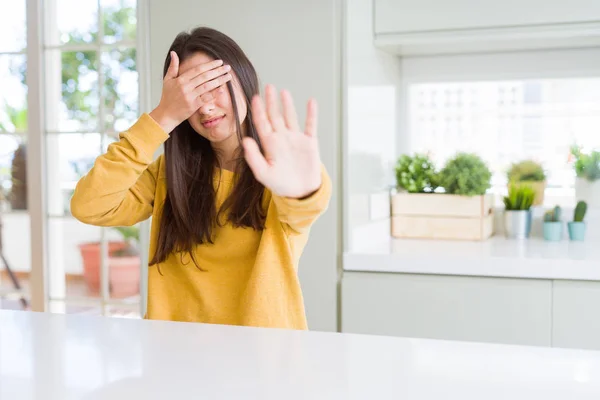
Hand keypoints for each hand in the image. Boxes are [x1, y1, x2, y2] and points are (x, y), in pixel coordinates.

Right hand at [149, 51, 231, 132]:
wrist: (166, 114)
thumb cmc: (167, 97)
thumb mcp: (167, 80)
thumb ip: (173, 66)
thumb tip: (174, 53)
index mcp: (180, 79)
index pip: (198, 69)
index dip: (210, 65)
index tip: (219, 62)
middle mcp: (185, 87)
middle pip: (205, 76)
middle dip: (218, 71)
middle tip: (228, 67)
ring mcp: (190, 96)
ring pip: (207, 86)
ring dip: (219, 80)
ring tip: (228, 76)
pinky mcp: (193, 106)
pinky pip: (206, 98)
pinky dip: (214, 93)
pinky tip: (222, 89)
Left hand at [243, 84, 321, 198]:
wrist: (300, 192)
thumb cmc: (280, 184)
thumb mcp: (264, 173)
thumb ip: (254, 157)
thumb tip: (245, 140)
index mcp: (269, 144)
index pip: (262, 123)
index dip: (258, 110)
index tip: (254, 98)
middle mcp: (281, 138)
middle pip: (275, 116)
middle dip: (271, 102)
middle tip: (268, 87)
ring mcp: (295, 139)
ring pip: (290, 117)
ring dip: (288, 105)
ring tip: (284, 92)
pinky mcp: (309, 143)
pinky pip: (311, 125)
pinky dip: (311, 114)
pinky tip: (311, 102)